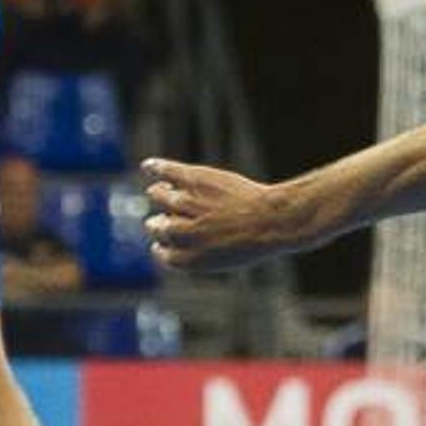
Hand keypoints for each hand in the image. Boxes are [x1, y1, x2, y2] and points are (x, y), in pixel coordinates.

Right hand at [144, 159, 309, 272]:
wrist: (274, 221)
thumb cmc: (256, 241)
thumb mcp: (224, 259)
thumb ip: (195, 253)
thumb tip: (167, 247)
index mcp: (187, 258)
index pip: (161, 251)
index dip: (165, 244)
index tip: (170, 239)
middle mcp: (181, 233)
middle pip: (156, 224)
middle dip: (163, 221)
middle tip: (177, 216)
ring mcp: (185, 204)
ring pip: (158, 194)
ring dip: (161, 193)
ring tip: (167, 189)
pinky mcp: (193, 180)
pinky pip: (166, 171)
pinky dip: (156, 167)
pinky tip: (151, 166)